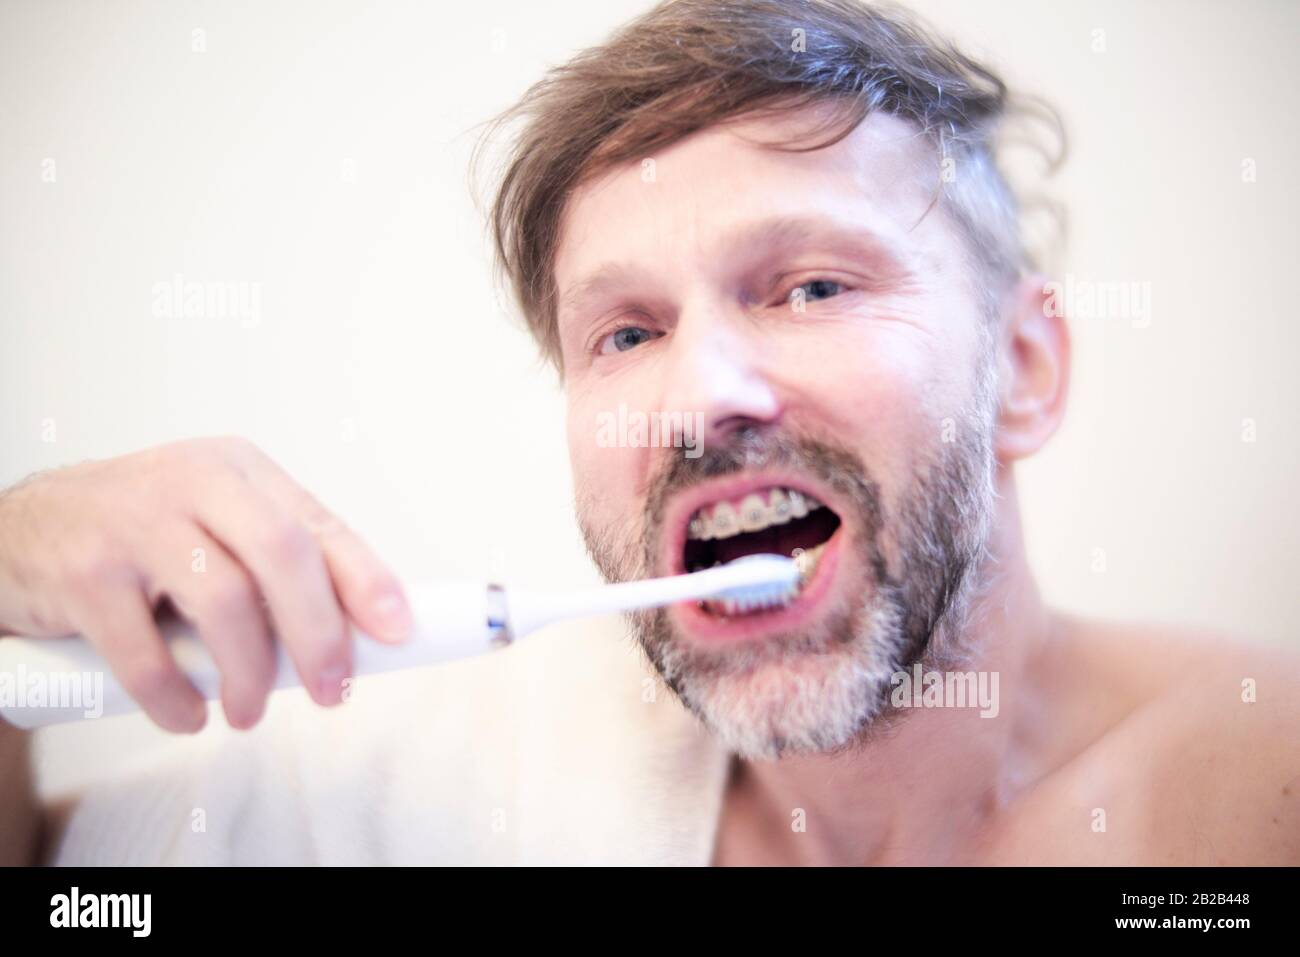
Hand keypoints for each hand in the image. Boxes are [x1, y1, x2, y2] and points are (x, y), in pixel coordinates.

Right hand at [0, 437, 411, 731]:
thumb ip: (274, 564)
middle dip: (319, 632)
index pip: (317, 524)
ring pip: (224, 602)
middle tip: (331, 690)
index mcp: (237, 470)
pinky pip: (146, 654)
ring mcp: (134, 522)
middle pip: (283, 553)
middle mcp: (191, 481)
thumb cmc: (138, 536)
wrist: (21, 532)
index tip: (397, 629)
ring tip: (249, 711)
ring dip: (250, 674)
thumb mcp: (213, 524)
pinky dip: (176, 699)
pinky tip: (188, 713)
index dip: (366, 579)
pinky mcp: (84, 572)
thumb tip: (355, 631)